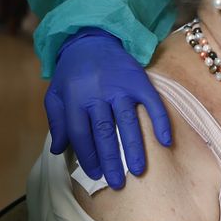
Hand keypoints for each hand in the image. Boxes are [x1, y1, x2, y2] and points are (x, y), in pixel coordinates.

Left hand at [46, 29, 173, 189]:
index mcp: (74, 98)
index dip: (87, 156)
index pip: (80, 134)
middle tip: (117, 183)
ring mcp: (120, 86)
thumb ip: (57, 120)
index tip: (95, 174)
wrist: (91, 37)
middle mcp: (97, 93)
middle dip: (110, 160)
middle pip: (104, 132)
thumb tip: (59, 149)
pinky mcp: (138, 80)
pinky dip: (160, 122)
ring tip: (138, 170)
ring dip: (134, 148)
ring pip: (128, 122)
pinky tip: (165, 141)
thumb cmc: (71, 72)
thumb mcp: (55, 93)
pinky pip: (152, 103)